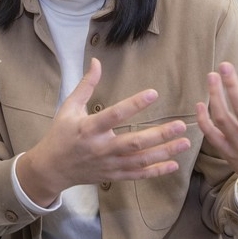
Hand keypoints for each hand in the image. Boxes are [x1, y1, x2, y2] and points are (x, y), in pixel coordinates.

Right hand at [16, 58, 190, 206]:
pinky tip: (173, 164)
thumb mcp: (69, 107)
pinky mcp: (113, 176)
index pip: (114, 115)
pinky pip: (137, 175)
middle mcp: (101, 148)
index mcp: (88, 128)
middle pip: (134, 143)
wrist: (52, 168)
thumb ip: (85, 85)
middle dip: (159, 135)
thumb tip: (96, 62)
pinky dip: (156, 171)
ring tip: (185, 143)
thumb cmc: (61, 134)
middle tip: (180, 124)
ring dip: (164, 152)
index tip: (153, 93)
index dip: (134, 104)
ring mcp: (108, 164)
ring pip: (140, 160)